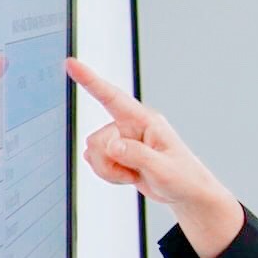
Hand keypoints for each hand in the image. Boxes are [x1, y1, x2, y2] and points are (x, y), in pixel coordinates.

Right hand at [66, 57, 242, 257]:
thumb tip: (112, 146)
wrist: (185, 193)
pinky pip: (97, 163)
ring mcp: (123, 140)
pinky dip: (110, 175)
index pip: (113, 97)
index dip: (90, 80)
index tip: (71, 64)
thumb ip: (137, 155)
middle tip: (134, 172)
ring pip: (94, 153)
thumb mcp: (164, 169)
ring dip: (110, 170)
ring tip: (135, 174)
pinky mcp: (118, 153)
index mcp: (146, 121)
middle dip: (110, 162)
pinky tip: (130, 176)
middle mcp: (131, 126)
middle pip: (97, 139)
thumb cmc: (183, 178)